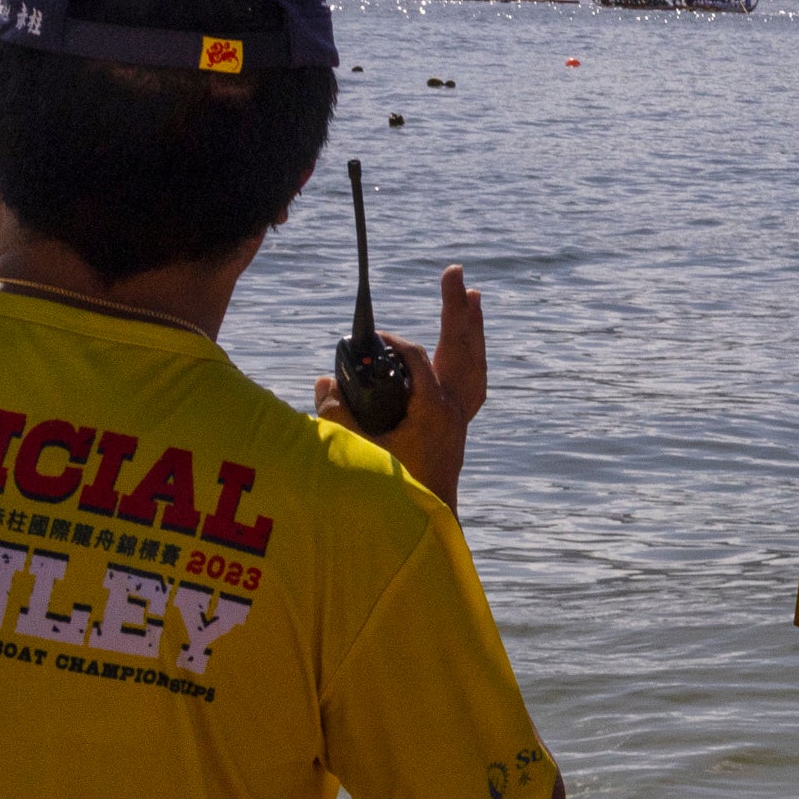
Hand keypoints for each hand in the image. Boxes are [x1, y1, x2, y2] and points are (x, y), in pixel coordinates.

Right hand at [316, 264, 484, 505]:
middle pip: (459, 348)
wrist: (421, 523)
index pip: (416, 358)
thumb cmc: (391, 489)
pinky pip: (472, 381)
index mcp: (434, 410)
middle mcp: (455, 409)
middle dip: (457, 311)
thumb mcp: (356, 449)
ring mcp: (462, 417)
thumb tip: (324, 382)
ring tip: (473, 298)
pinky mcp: (458, 426)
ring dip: (471, 331)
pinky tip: (466, 345)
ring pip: (473, 363)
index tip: (372, 337)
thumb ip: (338, 415)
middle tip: (457, 275)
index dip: (393, 342)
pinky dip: (469, 358)